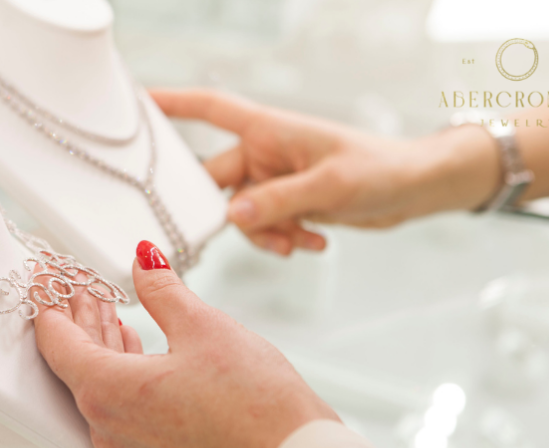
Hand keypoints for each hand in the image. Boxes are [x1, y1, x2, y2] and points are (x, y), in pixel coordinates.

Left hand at [33, 241, 338, 447]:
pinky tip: (137, 353)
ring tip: (110, 311)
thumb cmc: (256, 404)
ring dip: (102, 348)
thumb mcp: (204, 327)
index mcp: (108, 392)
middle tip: (81, 286)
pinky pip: (122, 414)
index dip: (47, 301)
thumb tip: (143, 261)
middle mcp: (109, 429)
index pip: (55, 341)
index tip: (45, 275)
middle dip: (78, 320)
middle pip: (74, 366)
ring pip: (100, 390)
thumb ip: (162, 290)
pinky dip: (122, 377)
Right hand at [151, 89, 500, 254]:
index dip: (169, 104)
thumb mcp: (330, 187)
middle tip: (251, 231)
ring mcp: (274, 178)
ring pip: (240, 212)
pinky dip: (282, 238)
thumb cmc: (381, 168)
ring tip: (298, 241)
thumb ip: (279, 201)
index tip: (133, 105)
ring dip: (264, 233)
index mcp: (268, 129)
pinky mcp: (288, 201)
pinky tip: (313, 242)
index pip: (208, 110)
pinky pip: (264, 225)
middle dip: (234, 213)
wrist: (415, 188)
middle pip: (216, 181)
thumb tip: (233, 215)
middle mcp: (264, 151)